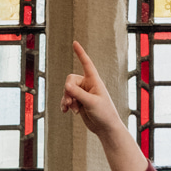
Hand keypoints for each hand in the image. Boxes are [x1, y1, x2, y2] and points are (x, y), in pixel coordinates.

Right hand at [62, 43, 147, 170]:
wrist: (105, 127)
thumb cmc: (104, 113)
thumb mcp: (91, 103)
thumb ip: (78, 94)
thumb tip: (66, 86)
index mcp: (94, 81)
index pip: (86, 64)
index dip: (80, 53)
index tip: (75, 43)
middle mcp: (88, 85)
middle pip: (70, 80)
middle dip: (68, 91)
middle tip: (70, 102)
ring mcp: (83, 93)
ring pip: (67, 90)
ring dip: (66, 99)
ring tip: (70, 109)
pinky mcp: (79, 102)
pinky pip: (67, 98)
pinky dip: (65, 104)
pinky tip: (66, 111)